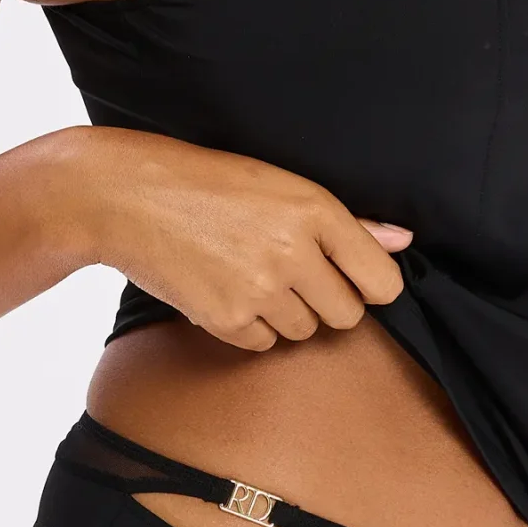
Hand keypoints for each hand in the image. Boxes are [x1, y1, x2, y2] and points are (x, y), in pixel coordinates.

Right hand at [68, 127, 410, 351]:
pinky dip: (250, 328)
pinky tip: (226, 291)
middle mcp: (293, 251)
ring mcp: (259, 289)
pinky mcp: (224, 319)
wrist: (124, 195)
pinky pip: (262, 344)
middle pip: (347, 315)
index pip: (382, 280)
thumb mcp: (279, 183)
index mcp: (314, 209)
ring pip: (305, 332)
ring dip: (287, 315)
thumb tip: (403, 241)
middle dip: (327, 302)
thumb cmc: (205, 182)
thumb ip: (347, 222)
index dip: (372, 285)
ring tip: (252, 276)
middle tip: (291, 274)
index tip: (352, 279)